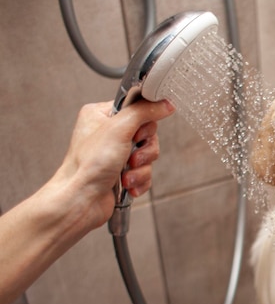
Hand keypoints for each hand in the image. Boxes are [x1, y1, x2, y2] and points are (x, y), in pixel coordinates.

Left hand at [52, 100, 173, 227]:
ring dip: (141, 168)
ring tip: (126, 174)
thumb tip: (164, 104)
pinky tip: (127, 185)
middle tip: (131, 156)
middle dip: (143, 150)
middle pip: (147, 134)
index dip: (143, 123)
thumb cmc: (87, 165)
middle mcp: (108, 134)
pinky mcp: (122, 173)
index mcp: (102, 115)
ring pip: (148, 155)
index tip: (137, 133)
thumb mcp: (119, 128)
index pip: (137, 108)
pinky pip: (145, 172)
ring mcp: (115, 155)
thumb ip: (144, 111)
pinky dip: (139, 180)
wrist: (80, 200)